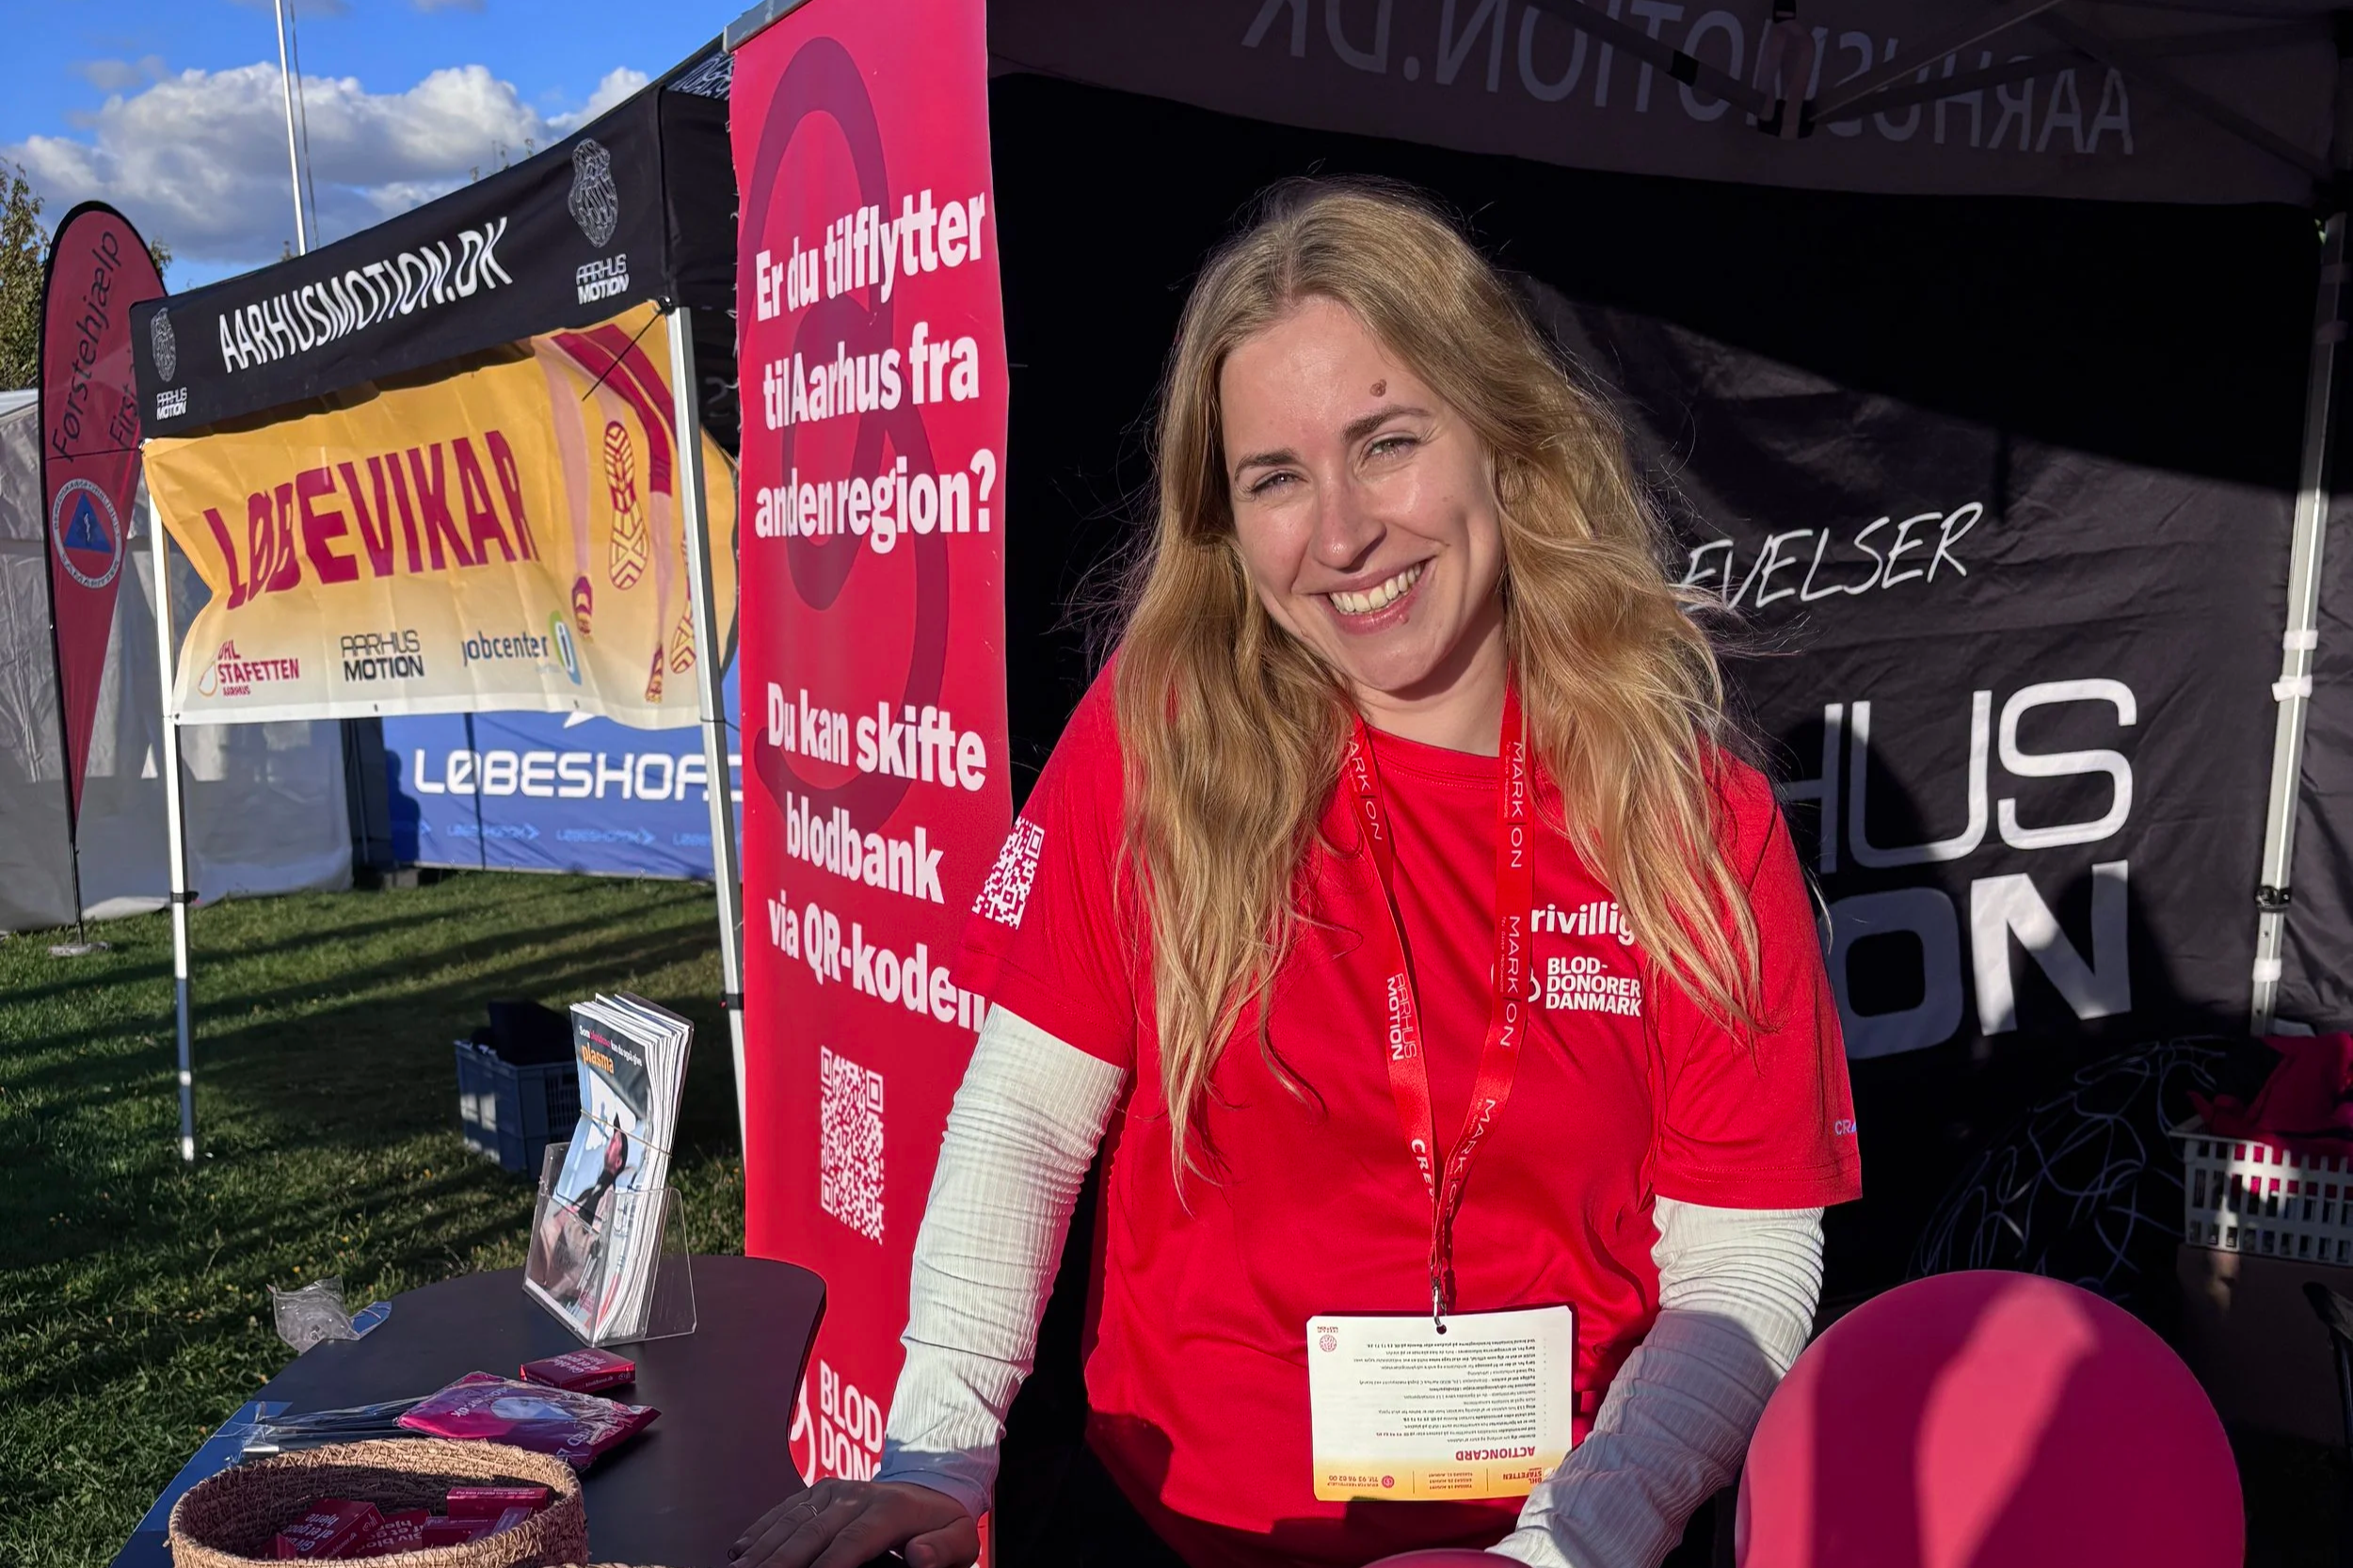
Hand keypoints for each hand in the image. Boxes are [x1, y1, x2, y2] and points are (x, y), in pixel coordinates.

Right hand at [730, 1477, 978, 1567]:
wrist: (930, 1485)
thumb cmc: (941, 1524)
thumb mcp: (960, 1538)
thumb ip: (944, 1549)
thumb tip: (921, 1556)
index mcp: (891, 1509)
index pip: (852, 1542)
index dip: (827, 1565)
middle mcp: (857, 1494)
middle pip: (812, 1532)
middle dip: (780, 1562)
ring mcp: (834, 1489)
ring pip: (792, 1521)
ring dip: (762, 1549)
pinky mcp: (818, 1489)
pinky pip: (785, 1510)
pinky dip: (760, 1530)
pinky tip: (739, 1551)